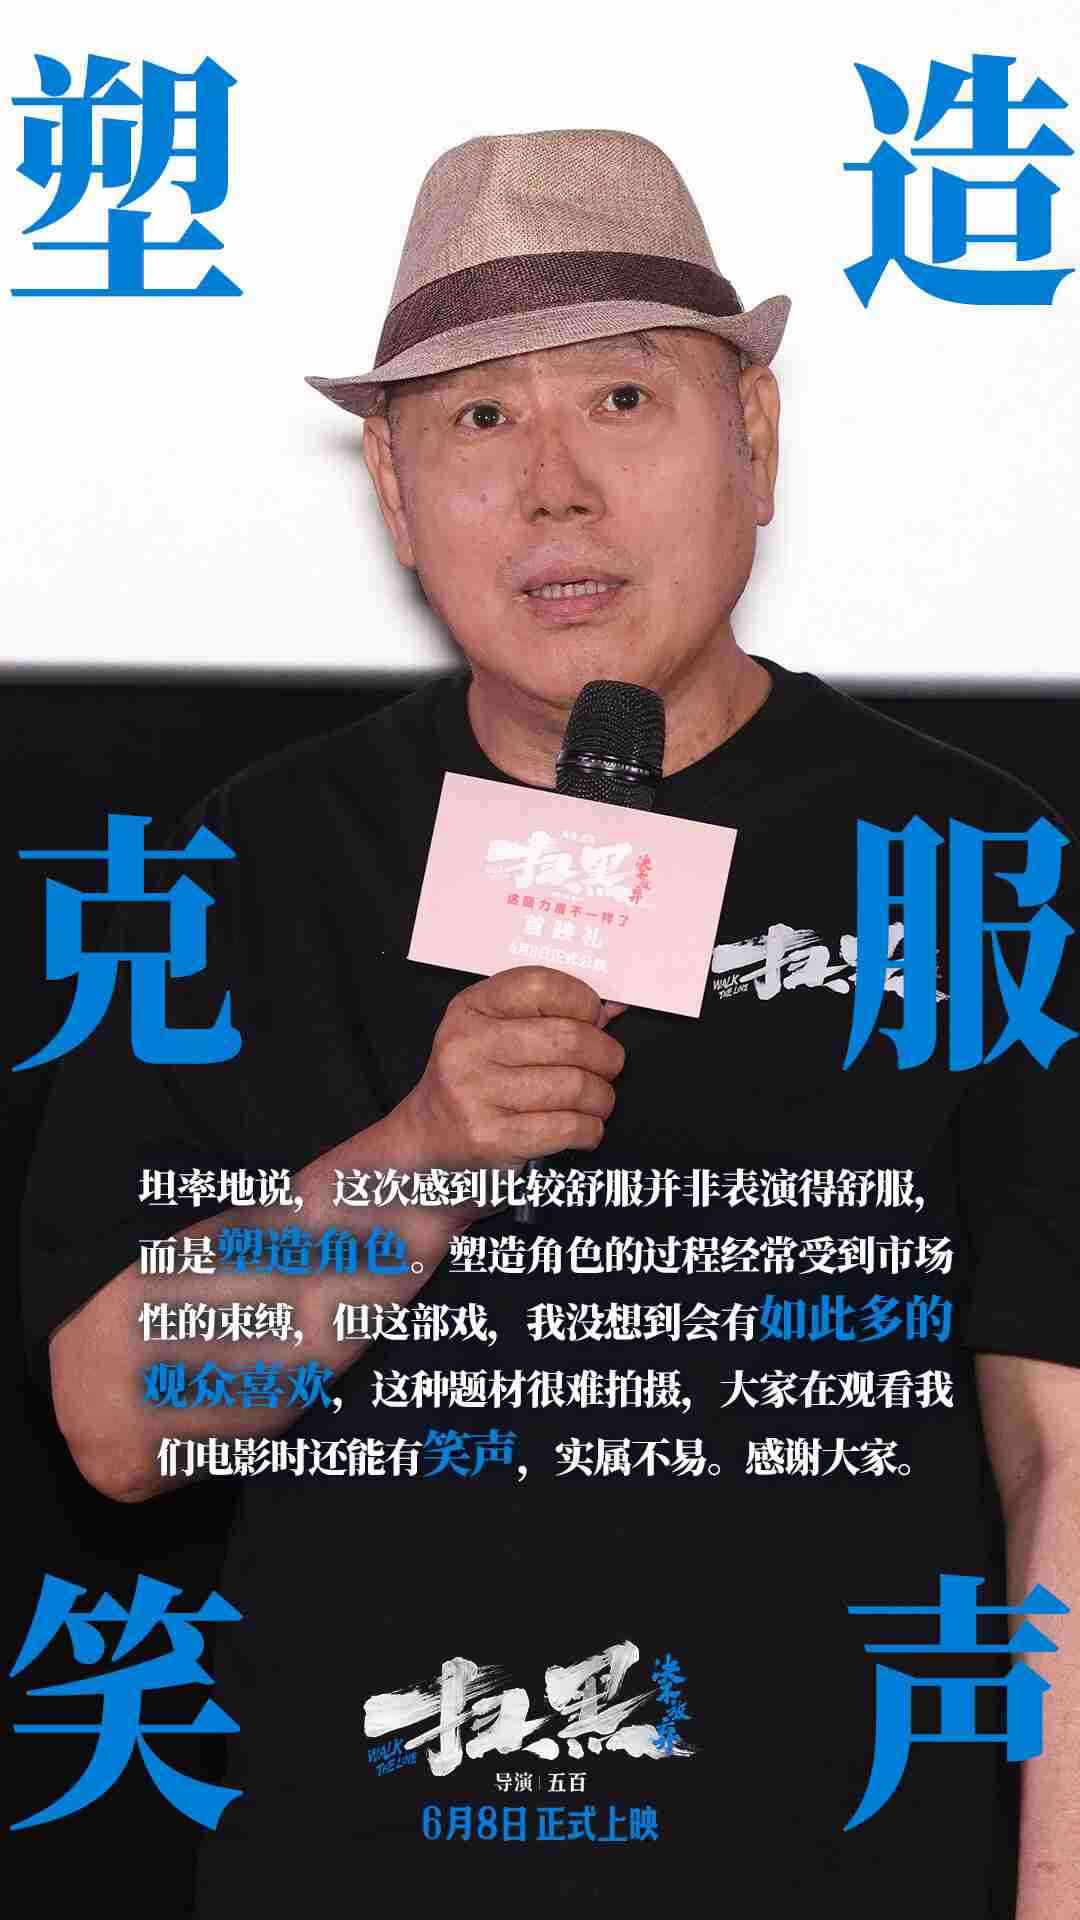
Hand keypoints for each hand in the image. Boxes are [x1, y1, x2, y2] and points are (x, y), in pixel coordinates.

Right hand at [399, 965, 627, 1174]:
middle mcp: (467, 1046)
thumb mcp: (496, 1032)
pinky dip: (590, 1129)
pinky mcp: (491, 1137)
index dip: (583, 1001)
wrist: (427, 1139)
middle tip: (609, 1065)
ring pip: (576, 1086)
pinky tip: (584, 1127)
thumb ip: (550, 1014)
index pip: (542, 986)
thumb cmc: (475, 1080)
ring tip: (597, 1100)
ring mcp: (476, 1093)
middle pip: (570, 1039)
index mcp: (471, 1009)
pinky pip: (568, 1127)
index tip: (594, 1018)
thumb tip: (615, 1006)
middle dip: (606, 1055)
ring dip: (602, 1097)